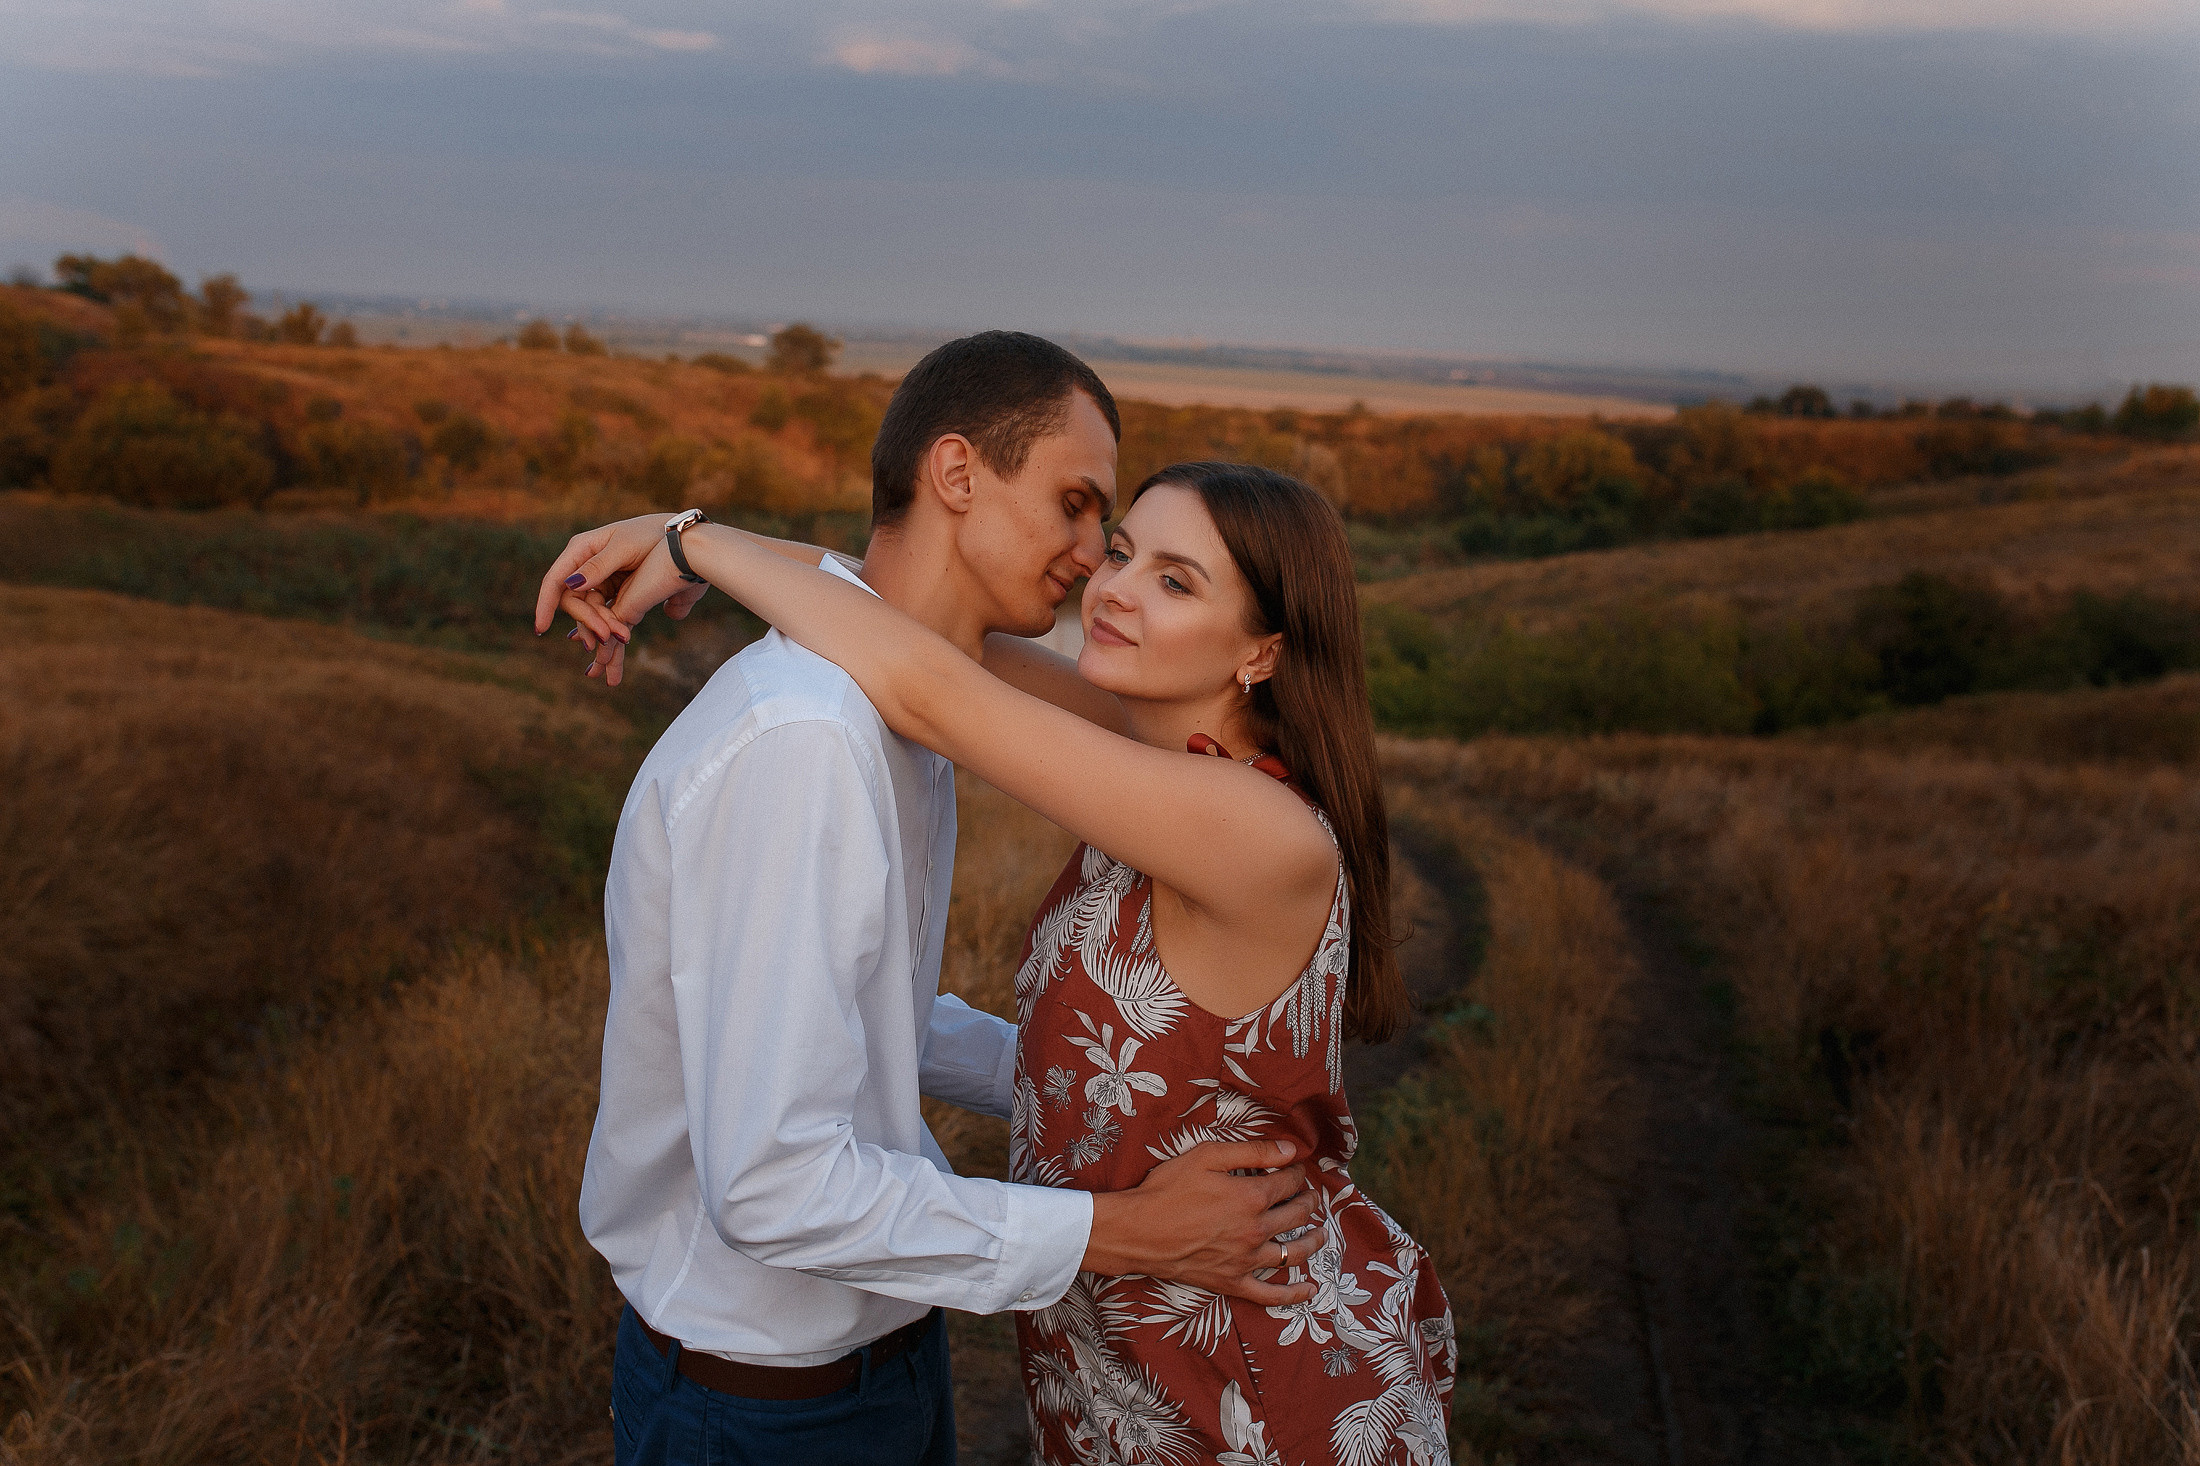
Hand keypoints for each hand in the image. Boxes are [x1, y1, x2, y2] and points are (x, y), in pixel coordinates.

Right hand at [532, 514, 712, 684]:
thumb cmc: (652, 534)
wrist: (684, 541)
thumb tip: (571, 584)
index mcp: (583, 549)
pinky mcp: (619, 594)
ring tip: (611, 652)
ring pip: (592, 614)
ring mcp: (603, 582)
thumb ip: (597, 566)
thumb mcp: (624, 547)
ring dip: (600, 632)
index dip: (545, 604)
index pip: (555, 580)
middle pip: (575, 602)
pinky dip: (609, 634)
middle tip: (607, 639)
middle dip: (589, 621)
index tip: (541, 628)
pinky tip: (609, 656)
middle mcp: (588, 567)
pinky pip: (607, 617)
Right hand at [1081, 1139, 1321, 1306]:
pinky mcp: (1233, 1282)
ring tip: (1321, 1233)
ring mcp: (1247, 1260)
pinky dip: (1294, 1294)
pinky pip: (1271, 1294)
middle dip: (1308, 1200)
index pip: (1288, 1182)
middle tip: (1310, 1195)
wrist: (1137, 1231)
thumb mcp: (1206, 1157)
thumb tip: (1291, 1149)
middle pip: (1296, 1214)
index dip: (1296, 1172)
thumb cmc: (1167, 1190)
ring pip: (1294, 1253)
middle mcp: (1256, 1230)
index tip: (1296, 1168)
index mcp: (1251, 1197)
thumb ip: (1252, 1151)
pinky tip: (1310, 1289)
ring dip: (1313, 1241)